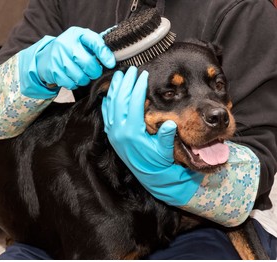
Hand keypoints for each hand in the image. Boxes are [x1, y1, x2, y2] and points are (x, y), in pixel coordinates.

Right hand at [19, 27, 115, 98]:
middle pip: (88, 64)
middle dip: (94, 72)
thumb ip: (97, 46)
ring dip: (84, 79)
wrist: (46, 57)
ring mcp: (58, 58)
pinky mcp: (53, 71)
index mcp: (77, 34)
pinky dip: (74, 84)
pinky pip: (71, 84)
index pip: (95, 42)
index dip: (105, 54)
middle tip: (93, 72)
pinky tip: (71, 77)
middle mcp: (66, 44)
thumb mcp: (82, 42)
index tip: (111, 64)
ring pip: (80, 77)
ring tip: (81, 74)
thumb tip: (115, 56)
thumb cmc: (71, 50)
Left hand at [101, 66, 202, 205]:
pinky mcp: (111, 135)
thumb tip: (170, 123)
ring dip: (114, 89)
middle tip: (130, 70)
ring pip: (110, 105)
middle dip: (125, 83)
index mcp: (132, 132)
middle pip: (119, 100)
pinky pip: (106, 115)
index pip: (134, 103)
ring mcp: (113, 133)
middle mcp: (119, 131)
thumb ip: (166, 137)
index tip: (143, 75)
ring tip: (119, 76)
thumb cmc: (158, 162)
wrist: (149, 176)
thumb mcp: (165, 151)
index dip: (138, 87)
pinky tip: (110, 93)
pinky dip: (107, 102)